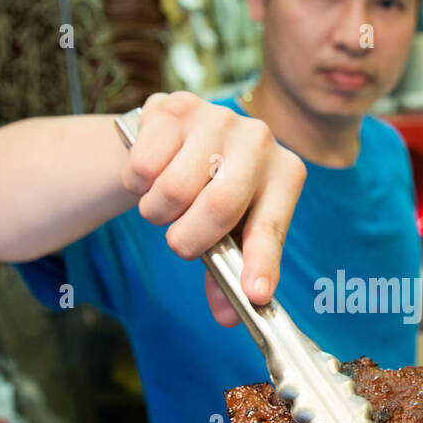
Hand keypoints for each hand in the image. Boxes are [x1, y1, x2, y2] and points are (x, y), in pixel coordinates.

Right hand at [120, 92, 305, 326]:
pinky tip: (153, 173)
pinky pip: (142, 169)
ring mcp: (218, 117)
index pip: (270, 227)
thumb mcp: (230, 232)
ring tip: (168, 203)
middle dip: (189, 240)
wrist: (178, 140)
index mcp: (286, 174)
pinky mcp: (174, 106)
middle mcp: (259, 139)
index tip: (255, 294)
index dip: (261, 263)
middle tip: (181, 243)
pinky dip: (137, 186)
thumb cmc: (214, 194)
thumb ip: (229, 273)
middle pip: (218, 207)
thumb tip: (225, 316)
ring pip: (172, 191)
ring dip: (158, 213)